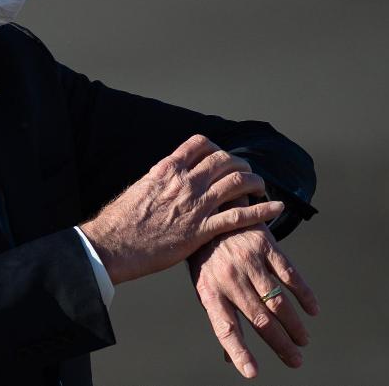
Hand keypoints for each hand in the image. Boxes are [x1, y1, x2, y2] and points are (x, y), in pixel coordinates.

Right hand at [79, 135, 285, 284]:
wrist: (113, 244)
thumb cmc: (120, 221)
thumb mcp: (139, 189)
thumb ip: (160, 181)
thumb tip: (167, 179)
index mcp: (168, 169)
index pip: (200, 144)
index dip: (217, 148)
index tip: (222, 156)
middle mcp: (185, 181)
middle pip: (224, 160)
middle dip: (240, 163)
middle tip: (246, 171)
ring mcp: (195, 205)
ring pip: (236, 182)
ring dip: (254, 182)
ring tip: (261, 187)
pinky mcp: (201, 230)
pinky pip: (239, 216)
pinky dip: (262, 210)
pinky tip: (275, 208)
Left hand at [189, 221, 318, 377]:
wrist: (213, 212)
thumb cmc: (207, 258)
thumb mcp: (205, 287)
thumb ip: (221, 319)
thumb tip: (230, 359)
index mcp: (211, 292)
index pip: (225, 328)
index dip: (238, 351)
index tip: (252, 372)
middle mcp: (230, 278)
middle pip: (259, 319)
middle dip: (279, 344)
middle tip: (295, 360)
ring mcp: (248, 261)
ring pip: (277, 300)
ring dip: (293, 324)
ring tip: (303, 340)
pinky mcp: (265, 246)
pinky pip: (290, 274)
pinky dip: (304, 294)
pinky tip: (312, 310)